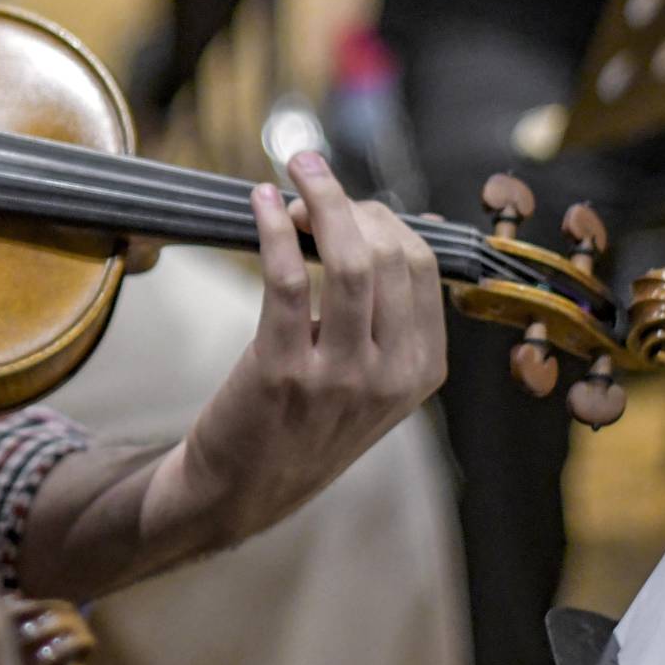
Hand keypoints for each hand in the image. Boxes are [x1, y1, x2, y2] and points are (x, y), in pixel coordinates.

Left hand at [165, 151, 446, 543]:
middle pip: (389, 253)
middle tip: (308, 182)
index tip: (342, 203)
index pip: (422, 264)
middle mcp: (392, 374)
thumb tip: (395, 227)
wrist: (242, 491)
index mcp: (423, 369)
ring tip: (290, 174)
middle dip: (348, 203)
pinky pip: (288, 278)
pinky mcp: (282, 371)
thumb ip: (386, 315)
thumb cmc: (302, 422)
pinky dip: (275, 228)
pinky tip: (260, 203)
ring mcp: (340, 376)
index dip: (382, 218)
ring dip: (318, 201)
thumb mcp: (368, 380)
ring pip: (348, 260)